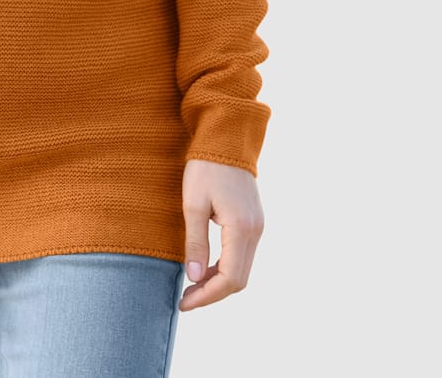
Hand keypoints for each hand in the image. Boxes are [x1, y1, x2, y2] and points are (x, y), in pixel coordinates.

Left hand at [178, 158, 263, 310]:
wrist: (227, 139)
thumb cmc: (206, 167)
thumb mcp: (193, 204)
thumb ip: (195, 243)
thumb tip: (194, 279)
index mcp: (241, 229)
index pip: (228, 279)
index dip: (207, 296)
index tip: (184, 303)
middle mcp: (255, 232)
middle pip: (238, 280)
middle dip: (212, 294)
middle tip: (185, 299)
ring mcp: (257, 227)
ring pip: (242, 269)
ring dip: (218, 283)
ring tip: (191, 285)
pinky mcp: (254, 222)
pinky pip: (242, 255)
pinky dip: (225, 267)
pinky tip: (204, 267)